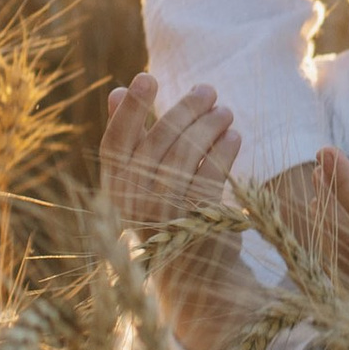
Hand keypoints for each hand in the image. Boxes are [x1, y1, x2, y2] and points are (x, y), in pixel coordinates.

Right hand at [102, 75, 239, 234]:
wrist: (192, 273)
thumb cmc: (161, 213)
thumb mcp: (136, 181)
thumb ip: (128, 137)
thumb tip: (115, 91)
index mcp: (115, 187)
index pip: (116, 140)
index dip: (130, 108)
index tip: (147, 77)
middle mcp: (134, 199)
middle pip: (160, 139)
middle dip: (187, 108)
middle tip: (208, 90)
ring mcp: (166, 210)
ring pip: (189, 150)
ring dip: (211, 124)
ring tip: (225, 112)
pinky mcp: (198, 218)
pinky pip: (213, 172)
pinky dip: (224, 150)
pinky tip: (233, 137)